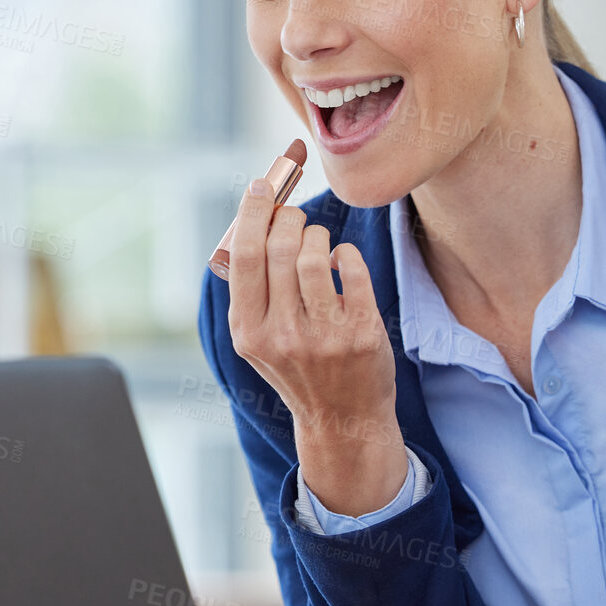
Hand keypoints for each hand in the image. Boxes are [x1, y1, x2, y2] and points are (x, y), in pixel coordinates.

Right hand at [224, 176, 403, 515]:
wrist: (342, 419)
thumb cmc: (299, 366)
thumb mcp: (259, 339)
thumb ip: (253, 291)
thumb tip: (256, 219)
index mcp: (249, 331)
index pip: (244, 255)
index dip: (253, 211)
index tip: (261, 185)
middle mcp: (282, 334)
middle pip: (281, 247)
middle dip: (289, 217)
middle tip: (295, 217)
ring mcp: (324, 335)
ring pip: (317, 254)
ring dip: (319, 235)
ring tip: (319, 243)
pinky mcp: (361, 332)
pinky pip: (352, 268)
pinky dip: (346, 254)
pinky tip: (342, 262)